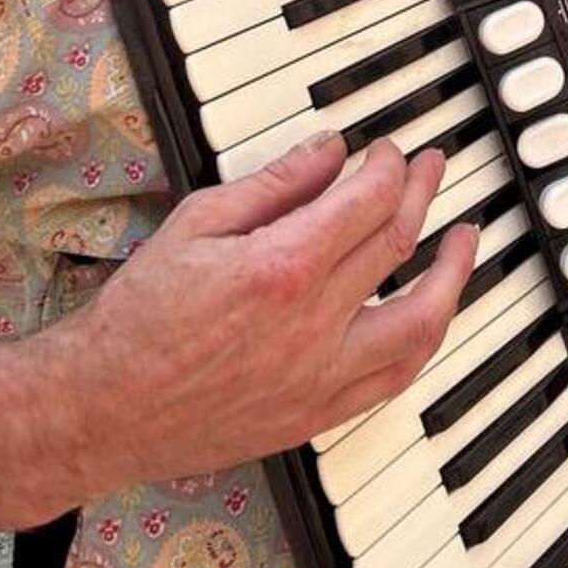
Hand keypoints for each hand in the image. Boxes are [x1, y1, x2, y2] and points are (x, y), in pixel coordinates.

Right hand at [43, 135, 473, 498]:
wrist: (102, 407)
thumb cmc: (139, 315)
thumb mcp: (198, 222)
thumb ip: (274, 184)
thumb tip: (330, 151)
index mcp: (282, 268)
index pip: (368, 200)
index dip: (389, 166)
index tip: (387, 152)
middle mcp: (311, 326)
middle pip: (396, 244)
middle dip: (421, 194)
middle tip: (431, 168)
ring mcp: (319, 377)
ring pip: (420, 322)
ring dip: (452, 274)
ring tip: (465, 240)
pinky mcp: (315, 416)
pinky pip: (394, 379)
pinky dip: (421, 340)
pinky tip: (431, 315)